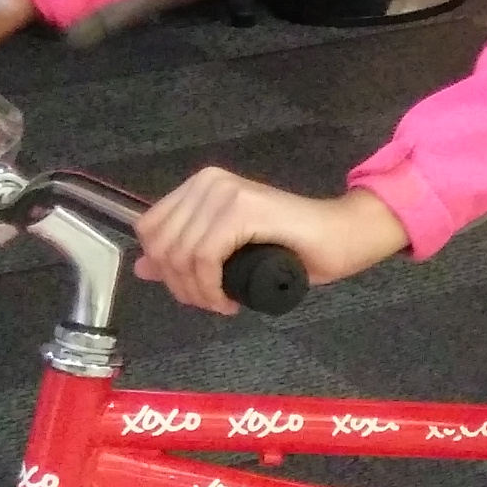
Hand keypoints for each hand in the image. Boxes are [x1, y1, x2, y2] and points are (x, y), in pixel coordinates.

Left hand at [132, 172, 408, 313]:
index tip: (193, 291)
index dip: (164, 269)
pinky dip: (211, 289)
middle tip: (211, 302)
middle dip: (180, 286)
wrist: (343, 235)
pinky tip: (229, 301)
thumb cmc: (293, 246)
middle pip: (161, 245)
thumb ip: (185, 254)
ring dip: (197, 293)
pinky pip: (204, 258)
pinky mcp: (242, 209)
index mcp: (201, 185)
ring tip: (222, 304)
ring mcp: (225, 192)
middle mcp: (208, 182)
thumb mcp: (227, 253)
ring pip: (181, 255)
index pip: (150, 229)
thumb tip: (142, 266)